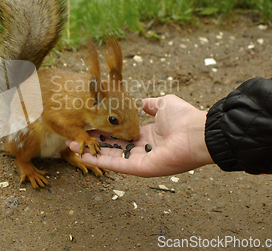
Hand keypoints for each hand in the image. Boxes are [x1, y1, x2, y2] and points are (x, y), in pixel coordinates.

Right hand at [66, 95, 213, 176]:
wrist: (199, 133)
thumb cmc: (185, 118)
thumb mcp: (164, 104)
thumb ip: (150, 104)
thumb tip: (140, 102)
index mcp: (147, 135)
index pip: (120, 135)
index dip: (103, 131)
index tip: (87, 126)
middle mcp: (142, 149)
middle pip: (111, 147)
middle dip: (92, 143)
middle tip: (74, 138)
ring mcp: (140, 160)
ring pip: (110, 157)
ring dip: (91, 152)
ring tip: (72, 146)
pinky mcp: (141, 169)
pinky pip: (117, 165)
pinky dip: (100, 161)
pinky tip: (84, 154)